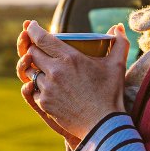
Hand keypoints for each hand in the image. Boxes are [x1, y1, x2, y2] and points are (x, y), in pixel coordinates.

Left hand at [19, 21, 129, 139]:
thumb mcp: (117, 65)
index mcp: (69, 58)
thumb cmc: (110, 93)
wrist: (102, 124)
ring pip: (31, 72)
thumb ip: (119, 42)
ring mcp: (47, 88)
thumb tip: (117, 27)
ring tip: (44, 67)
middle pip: (32, 53)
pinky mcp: (44, 103)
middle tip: (39, 47)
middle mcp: (54, 71)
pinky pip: (33, 90)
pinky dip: (38, 85)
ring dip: (35, 68)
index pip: (41, 38)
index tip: (30, 25)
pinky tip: (48, 85)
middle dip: (33, 48)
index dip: (32, 30)